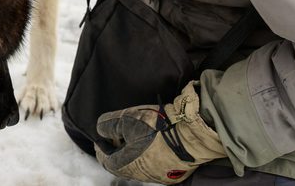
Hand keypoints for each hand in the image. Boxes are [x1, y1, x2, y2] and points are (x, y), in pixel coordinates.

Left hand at [95, 82, 225, 183]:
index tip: (102, 136)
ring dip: (134, 152)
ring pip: (140, 165)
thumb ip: (108, 125)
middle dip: (118, 149)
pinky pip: (156, 163)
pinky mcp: (175, 171)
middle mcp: (143, 175)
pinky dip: (149, 153)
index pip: (106, 161)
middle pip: (123, 164)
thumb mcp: (126, 119)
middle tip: (118, 134)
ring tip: (135, 135)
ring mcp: (160, 175)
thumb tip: (101, 130)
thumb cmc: (158, 127)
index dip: (101, 147)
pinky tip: (153, 141)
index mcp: (128, 166)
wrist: (193, 132)